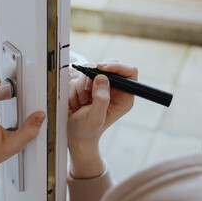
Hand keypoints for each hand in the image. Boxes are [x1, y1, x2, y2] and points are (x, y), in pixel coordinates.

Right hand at [68, 60, 137, 178]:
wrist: (74, 134)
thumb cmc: (88, 130)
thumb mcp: (95, 117)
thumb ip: (101, 99)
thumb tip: (101, 78)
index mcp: (123, 96)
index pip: (128, 72)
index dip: (115, 66)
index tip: (100, 68)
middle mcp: (113, 88)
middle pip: (107, 66)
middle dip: (91, 77)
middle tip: (86, 90)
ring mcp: (98, 86)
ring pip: (88, 71)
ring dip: (80, 86)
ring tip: (80, 103)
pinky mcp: (85, 85)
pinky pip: (77, 77)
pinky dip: (73, 89)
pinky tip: (75, 102)